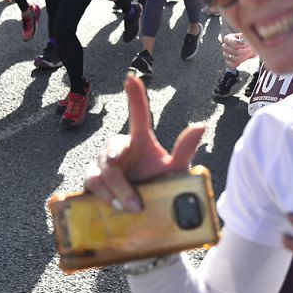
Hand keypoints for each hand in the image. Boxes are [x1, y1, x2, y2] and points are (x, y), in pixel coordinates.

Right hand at [84, 74, 205, 212]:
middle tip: (134, 197)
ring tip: (130, 208)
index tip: (131, 77)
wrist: (146, 216)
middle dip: (120, 172)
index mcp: (140, 141)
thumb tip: (202, 124)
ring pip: (102, 170)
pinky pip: (91, 181)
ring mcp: (103, 162)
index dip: (135, 95)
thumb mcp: (175, 171)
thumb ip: (185, 149)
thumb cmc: (160, 187)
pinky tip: (114, 207)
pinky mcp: (91, 179)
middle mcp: (120, 147)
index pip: (138, 113)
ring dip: (117, 191)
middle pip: (114, 148)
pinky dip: (104, 195)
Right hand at [221, 32, 255, 68]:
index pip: (234, 43)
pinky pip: (233, 64)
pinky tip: (244, 59)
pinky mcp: (227, 62)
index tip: (248, 44)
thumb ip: (244, 38)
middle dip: (245, 51)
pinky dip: (240, 62)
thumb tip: (243, 41)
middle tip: (250, 49)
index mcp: (227, 39)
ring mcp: (225, 55)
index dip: (242, 45)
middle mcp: (225, 46)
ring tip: (249, 54)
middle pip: (235, 51)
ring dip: (244, 57)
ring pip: (235, 58)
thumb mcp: (245, 37)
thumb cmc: (245, 41)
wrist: (247, 47)